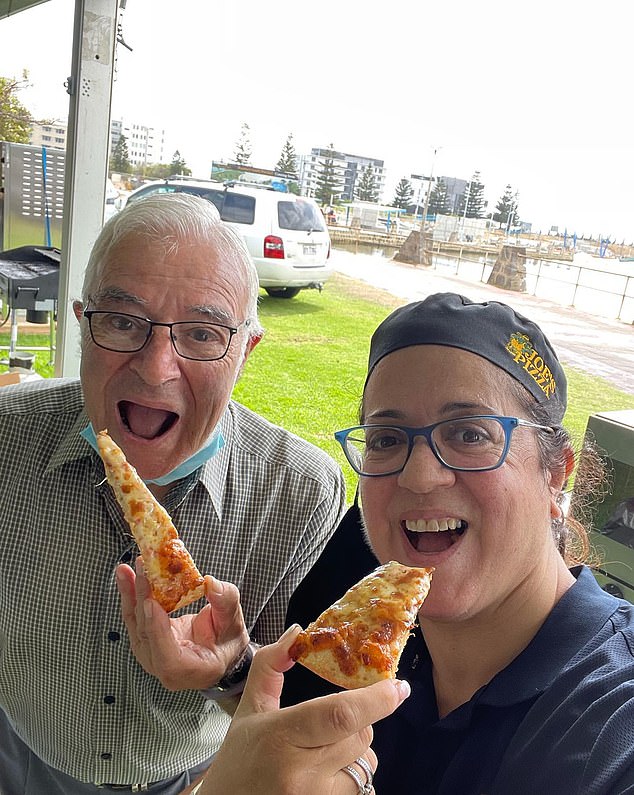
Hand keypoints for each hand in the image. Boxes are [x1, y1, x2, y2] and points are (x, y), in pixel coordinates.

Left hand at [116, 560, 249, 690]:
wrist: (219, 651)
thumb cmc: (227, 641)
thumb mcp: (233, 622)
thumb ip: (225, 602)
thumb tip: (211, 583)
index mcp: (192, 670)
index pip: (168, 657)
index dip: (157, 631)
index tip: (151, 602)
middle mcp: (166, 669)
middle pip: (147, 635)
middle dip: (142, 600)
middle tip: (141, 570)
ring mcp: (152, 656)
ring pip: (135, 626)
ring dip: (129, 595)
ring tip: (125, 570)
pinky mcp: (146, 642)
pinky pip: (134, 619)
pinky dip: (130, 597)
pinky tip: (127, 576)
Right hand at [196, 625, 410, 794]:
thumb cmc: (240, 759)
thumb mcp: (250, 708)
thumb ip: (271, 666)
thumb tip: (297, 632)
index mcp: (280, 736)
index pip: (339, 715)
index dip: (376, 700)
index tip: (399, 687)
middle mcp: (301, 772)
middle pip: (359, 734)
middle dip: (359, 719)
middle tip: (333, 720)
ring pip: (365, 762)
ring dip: (355, 750)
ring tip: (322, 752)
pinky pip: (360, 786)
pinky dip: (351, 775)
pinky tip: (324, 775)